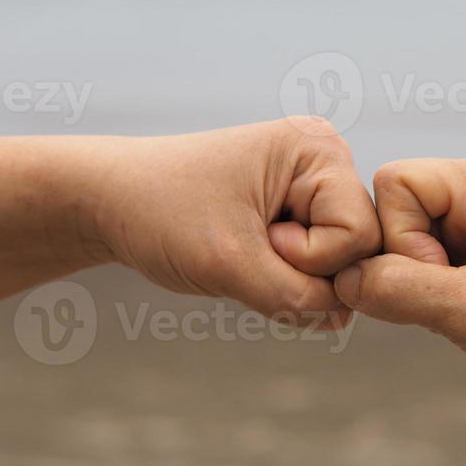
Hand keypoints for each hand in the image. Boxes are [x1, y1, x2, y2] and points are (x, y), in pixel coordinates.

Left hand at [92, 118, 381, 326]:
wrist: (105, 201)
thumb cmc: (158, 214)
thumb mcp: (232, 266)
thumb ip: (298, 300)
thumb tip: (344, 318)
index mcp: (318, 147)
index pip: (360, 233)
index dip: (312, 257)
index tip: (254, 237)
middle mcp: (325, 158)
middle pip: (358, 245)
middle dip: (305, 267)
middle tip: (248, 247)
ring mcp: (312, 183)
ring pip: (338, 260)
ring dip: (290, 274)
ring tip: (244, 249)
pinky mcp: (296, 208)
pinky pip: (317, 261)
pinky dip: (284, 274)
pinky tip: (250, 256)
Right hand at [334, 157, 465, 404]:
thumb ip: (399, 290)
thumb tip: (343, 279)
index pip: (396, 183)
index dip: (401, 239)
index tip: (445, 281)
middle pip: (398, 207)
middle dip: (411, 260)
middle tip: (459, 298)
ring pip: (409, 235)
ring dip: (424, 279)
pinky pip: (431, 254)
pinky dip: (437, 287)